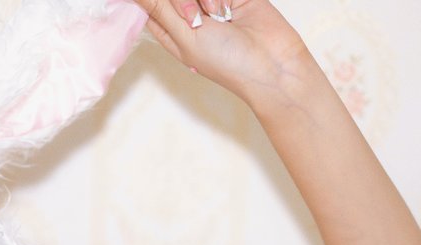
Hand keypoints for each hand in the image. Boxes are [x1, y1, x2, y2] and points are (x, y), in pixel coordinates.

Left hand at [133, 0, 312, 107]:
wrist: (272, 62)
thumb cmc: (227, 61)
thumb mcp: (186, 38)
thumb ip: (161, 10)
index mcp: (173, 33)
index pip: (150, 7)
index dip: (148, 1)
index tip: (177, 14)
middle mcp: (191, 17)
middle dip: (182, 0)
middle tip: (195, 17)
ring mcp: (213, 3)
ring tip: (219, 15)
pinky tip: (229, 8)